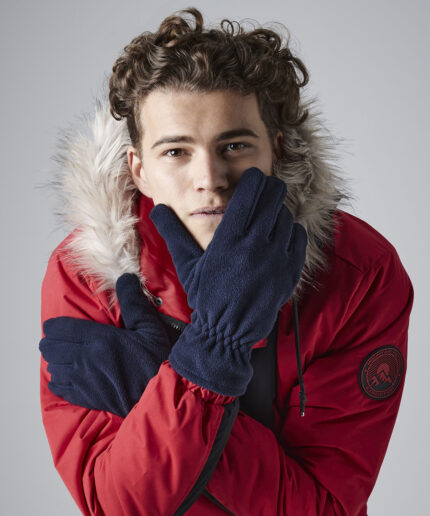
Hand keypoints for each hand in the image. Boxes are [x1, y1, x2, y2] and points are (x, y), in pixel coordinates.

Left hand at [39, 273, 170, 416]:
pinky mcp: (85, 397)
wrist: (160, 395)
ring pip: (52, 366)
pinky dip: (59, 379)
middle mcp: (85, 359)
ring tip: (66, 356)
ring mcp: (83, 380)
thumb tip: (126, 277)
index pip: (59, 329)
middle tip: (63, 339)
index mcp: (100, 339)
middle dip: (52, 341)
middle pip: (49, 347)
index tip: (59, 325)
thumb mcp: (150, 328)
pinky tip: (69, 375)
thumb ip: (133, 302)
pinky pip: (58, 387)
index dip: (54, 325)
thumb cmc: (156, 361)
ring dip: (56, 360)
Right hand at [149, 167, 306, 395]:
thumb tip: (158, 209)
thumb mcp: (187, 264)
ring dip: (278, 212)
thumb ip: (173, 233)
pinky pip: (298, 236)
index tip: (252, 178)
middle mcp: (255, 244)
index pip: (250, 191)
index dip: (253, 179)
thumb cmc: (206, 296)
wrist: (228, 331)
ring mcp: (276, 258)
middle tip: (265, 190)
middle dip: (270, 188)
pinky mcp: (290, 271)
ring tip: (268, 220)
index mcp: (229, 238)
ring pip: (286, 216)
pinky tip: (280, 237)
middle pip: (274, 196)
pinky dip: (291, 231)